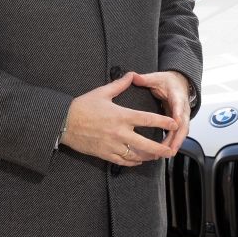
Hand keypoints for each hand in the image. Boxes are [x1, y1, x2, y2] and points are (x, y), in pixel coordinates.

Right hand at [60, 72, 177, 166]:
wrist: (64, 123)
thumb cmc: (82, 106)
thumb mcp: (102, 92)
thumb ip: (120, 84)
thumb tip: (132, 74)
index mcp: (121, 116)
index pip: (147, 119)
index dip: (163, 122)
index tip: (174, 123)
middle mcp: (119, 132)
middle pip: (145, 144)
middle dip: (160, 149)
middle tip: (170, 151)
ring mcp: (112, 145)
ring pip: (135, 155)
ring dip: (148, 157)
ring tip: (157, 157)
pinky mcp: (105, 154)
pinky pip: (123, 161)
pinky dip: (133, 162)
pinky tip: (139, 161)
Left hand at [131, 71, 191, 154]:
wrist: (179, 83)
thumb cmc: (168, 82)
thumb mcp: (157, 78)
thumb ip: (145, 79)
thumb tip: (134, 76)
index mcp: (177, 95)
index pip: (178, 105)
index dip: (177, 113)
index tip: (175, 122)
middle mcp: (182, 108)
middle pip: (183, 124)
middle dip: (177, 137)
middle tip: (171, 148)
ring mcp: (182, 116)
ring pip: (182, 132)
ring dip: (175, 143)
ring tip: (166, 154)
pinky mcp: (179, 122)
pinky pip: (178, 134)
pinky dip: (173, 143)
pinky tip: (165, 152)